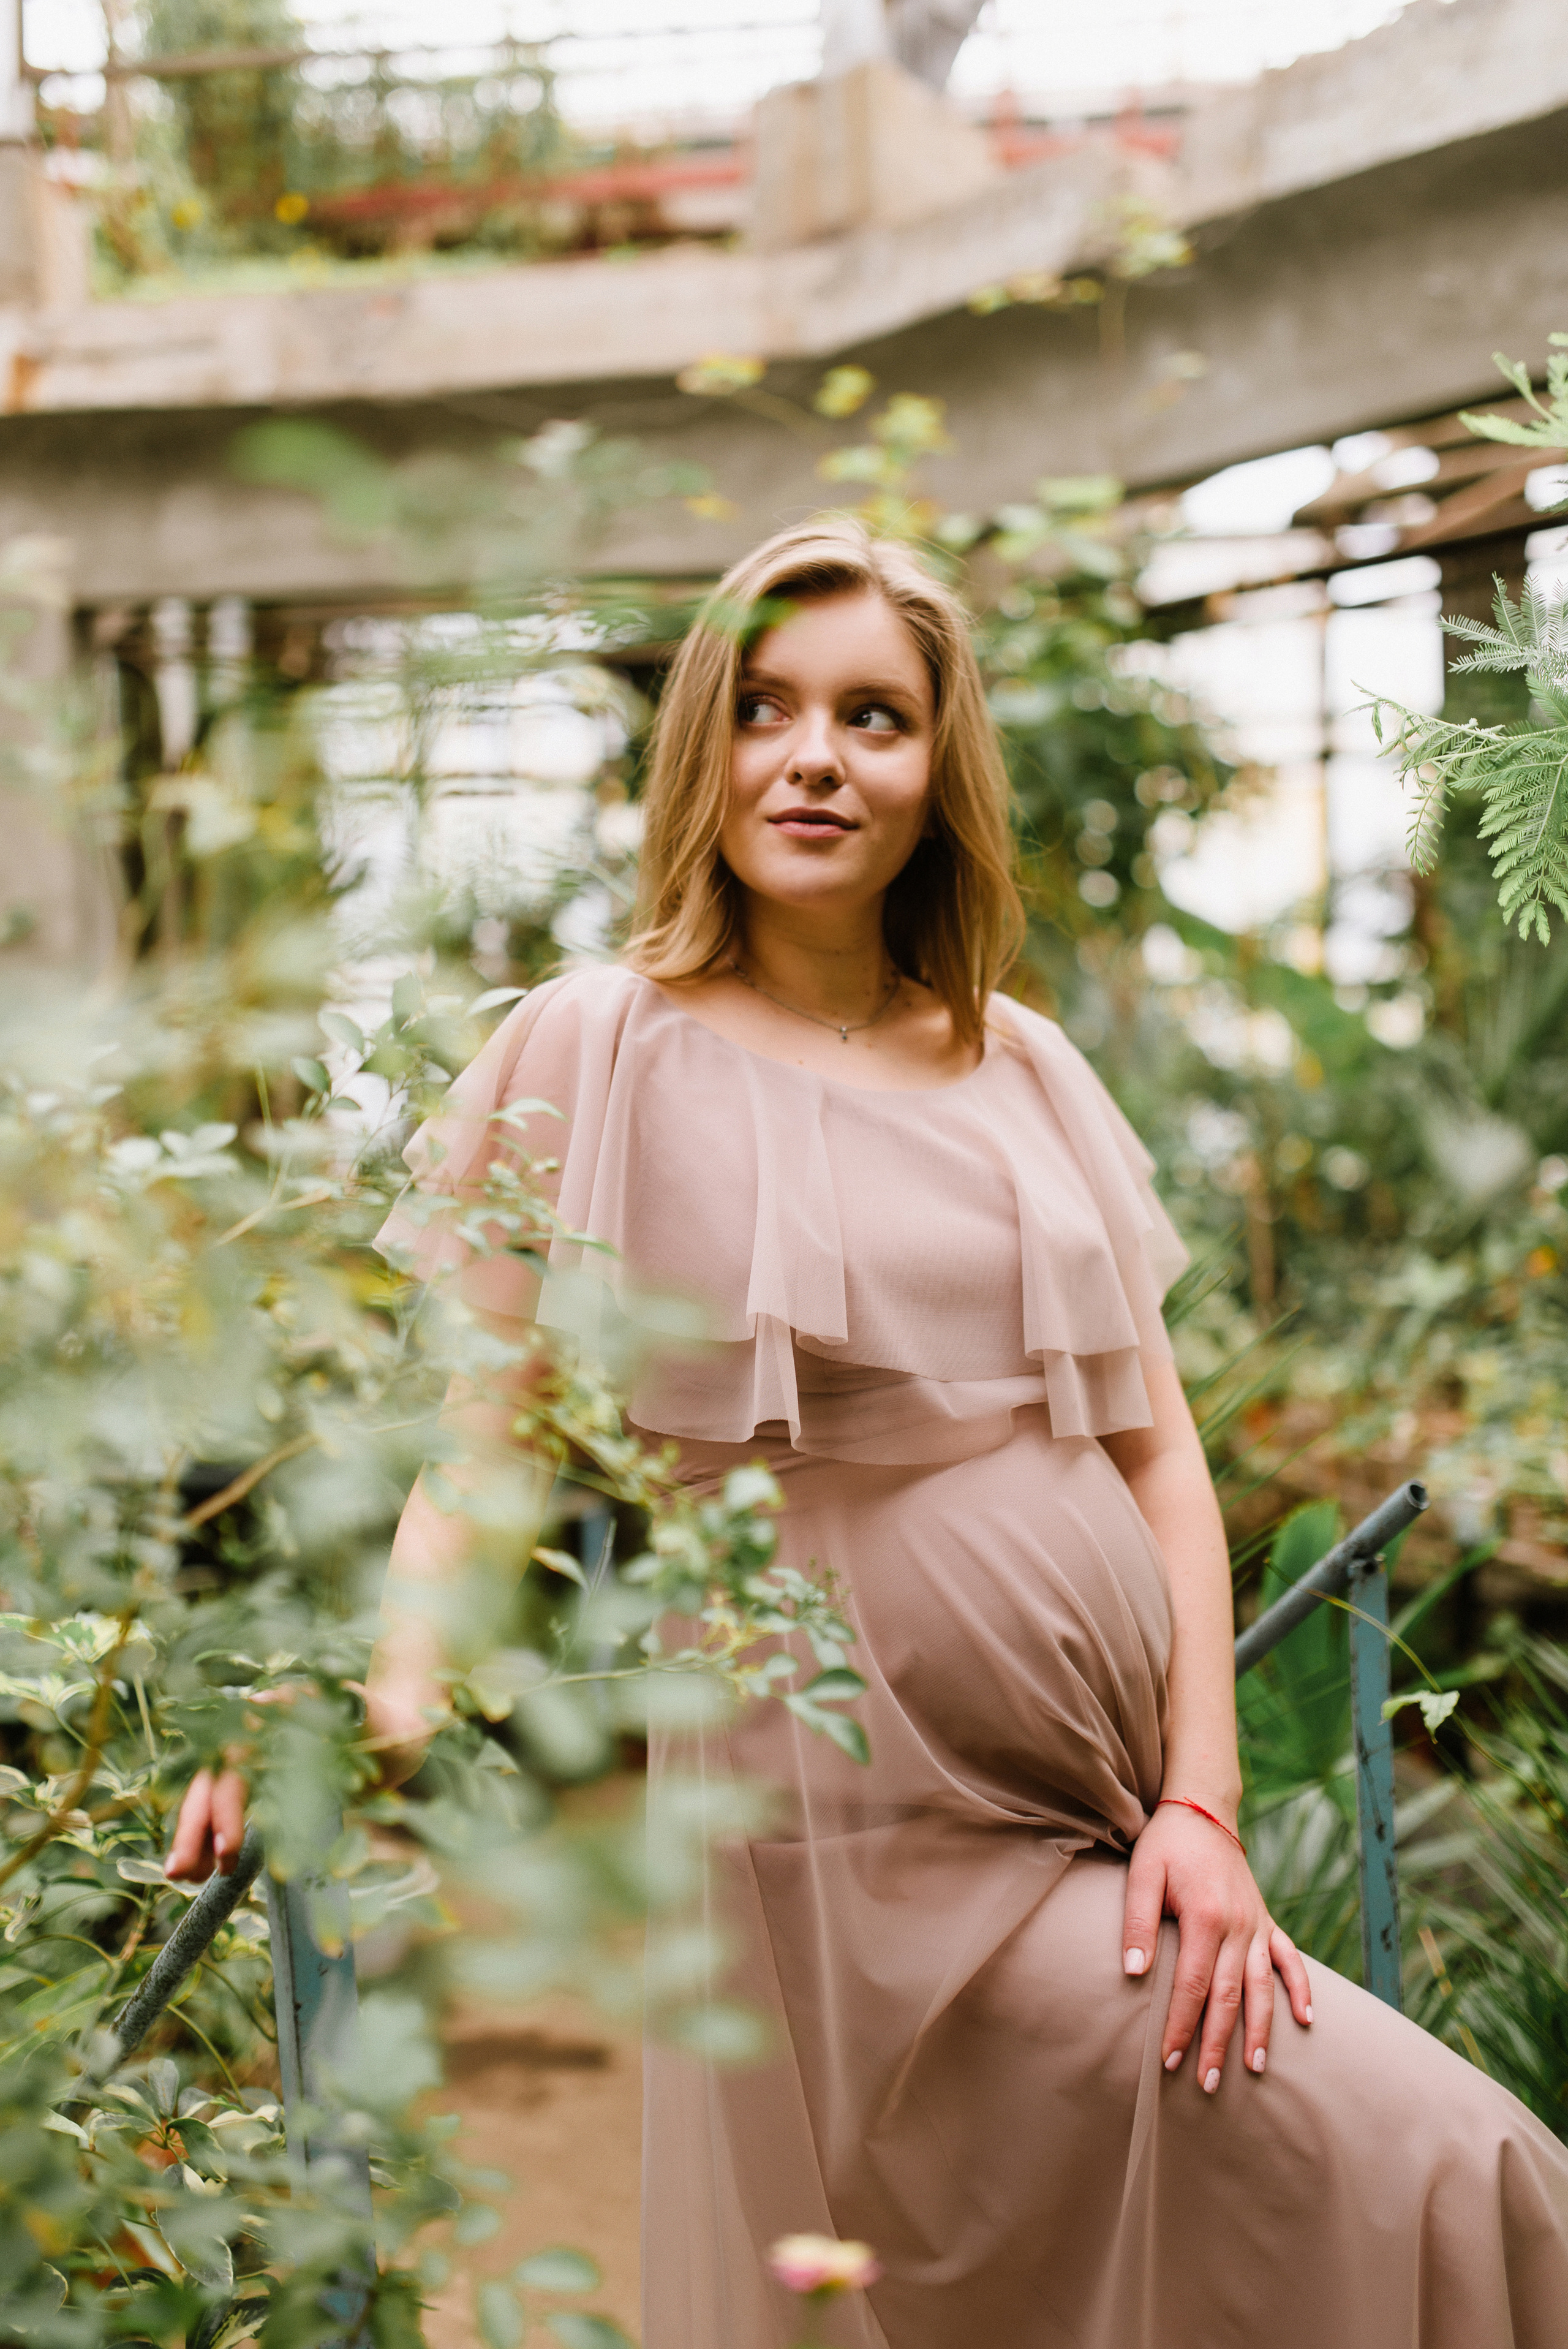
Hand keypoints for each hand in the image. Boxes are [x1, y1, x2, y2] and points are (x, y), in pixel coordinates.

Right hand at [164, 1673, 446, 1882]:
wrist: (403, 1733)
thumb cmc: (387, 1723)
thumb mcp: (359, 1714)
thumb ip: (317, 1712)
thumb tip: (261, 1706)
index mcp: (273, 1714)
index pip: (232, 1762)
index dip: (222, 1807)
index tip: (227, 1853)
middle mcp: (258, 1732)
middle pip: (212, 1778)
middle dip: (194, 1826)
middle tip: (180, 1874)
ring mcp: (260, 1758)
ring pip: (214, 1794)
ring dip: (195, 1834)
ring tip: (185, 1878)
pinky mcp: (268, 1782)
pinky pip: (233, 1808)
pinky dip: (217, 1836)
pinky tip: (207, 1869)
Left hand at [1121, 1801, 1312, 2091]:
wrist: (1200, 1810)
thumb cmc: (1166, 1845)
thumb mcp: (1141, 1875)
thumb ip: (1138, 1924)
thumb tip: (1133, 1973)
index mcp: (1205, 1917)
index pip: (1192, 1986)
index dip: (1181, 2025)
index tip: (1169, 2059)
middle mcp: (1238, 1925)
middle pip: (1229, 1996)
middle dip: (1217, 2043)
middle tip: (1207, 2083)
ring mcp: (1256, 1924)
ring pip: (1262, 1987)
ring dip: (1260, 2029)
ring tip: (1255, 2069)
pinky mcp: (1266, 1919)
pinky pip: (1289, 1958)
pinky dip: (1301, 1988)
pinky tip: (1307, 2019)